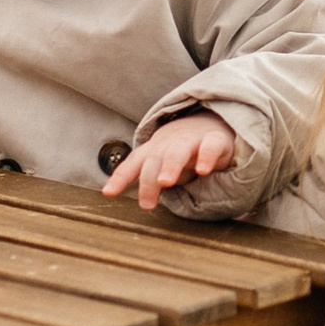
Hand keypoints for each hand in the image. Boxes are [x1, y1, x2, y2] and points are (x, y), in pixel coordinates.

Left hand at [105, 114, 234, 207]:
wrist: (212, 122)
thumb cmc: (181, 150)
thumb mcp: (161, 164)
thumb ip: (147, 179)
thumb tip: (129, 199)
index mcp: (154, 152)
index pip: (133, 163)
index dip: (120, 178)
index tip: (108, 193)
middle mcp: (169, 145)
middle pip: (154, 160)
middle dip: (147, 180)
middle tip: (146, 204)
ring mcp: (191, 141)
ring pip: (177, 152)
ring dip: (169, 166)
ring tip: (165, 182)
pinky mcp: (215, 140)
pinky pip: (210, 146)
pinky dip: (206, 157)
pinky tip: (203, 170)